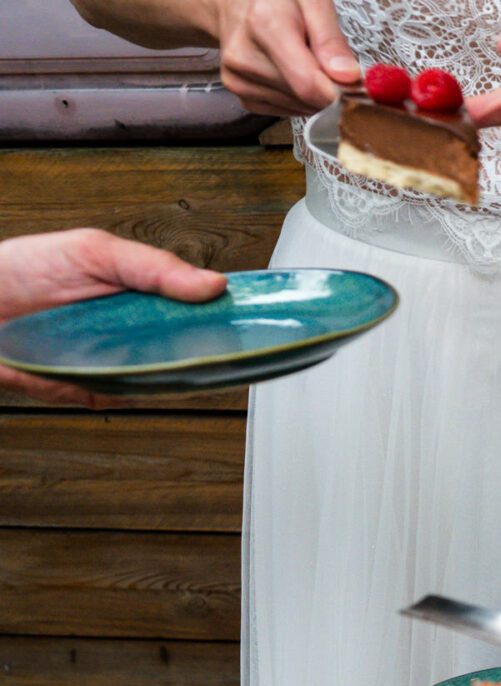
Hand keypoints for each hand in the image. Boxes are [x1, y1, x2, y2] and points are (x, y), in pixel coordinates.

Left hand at [0, 229, 226, 407]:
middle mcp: (136, 329)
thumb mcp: (95, 251)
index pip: (199, 305)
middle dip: (207, 350)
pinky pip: (124, 396)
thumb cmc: (24, 269)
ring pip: (162, 376)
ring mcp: (116, 359)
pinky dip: (130, 390)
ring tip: (177, 360)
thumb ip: (154, 267)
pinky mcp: (92, 388)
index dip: (227, 314)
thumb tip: (213, 285)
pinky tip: (132, 376)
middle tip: (222, 346)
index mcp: (144, 293)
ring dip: (173, 373)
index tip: (253, 319)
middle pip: (189, 346)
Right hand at [214, 0, 361, 115]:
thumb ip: (331, 39)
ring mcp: (238, 79)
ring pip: (300, 109)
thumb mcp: (313, 1)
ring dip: (315, 94)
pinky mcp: (242, 97)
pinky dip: (300, 99)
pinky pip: (287, 112)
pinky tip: (292, 73)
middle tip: (330, 64)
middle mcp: (244, 56)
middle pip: (307, 98)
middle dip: (329, 88)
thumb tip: (348, 77)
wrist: (236, 4)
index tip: (354, 83)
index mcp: (264, 24)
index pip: (308, 83)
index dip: (340, 91)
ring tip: (306, 62)